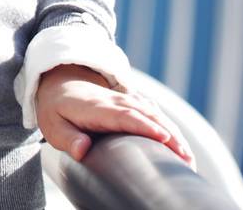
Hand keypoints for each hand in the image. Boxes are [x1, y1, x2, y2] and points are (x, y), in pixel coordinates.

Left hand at [34, 64, 195, 169]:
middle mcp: (115, 102)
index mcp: (97, 108)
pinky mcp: (132, 103)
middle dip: (169, 135)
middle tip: (186, 158)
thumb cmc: (57, 110)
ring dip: (174, 133)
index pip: (125, 116)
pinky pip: (153, 113)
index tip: (164, 138)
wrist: (59, 82)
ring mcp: (125, 100)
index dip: (145, 126)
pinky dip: (169, 127)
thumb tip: (82, 150)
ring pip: (155, 114)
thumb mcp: (53, 126)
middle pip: (147, 116)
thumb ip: (68, 138)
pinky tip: (180, 143)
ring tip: (189, 157)